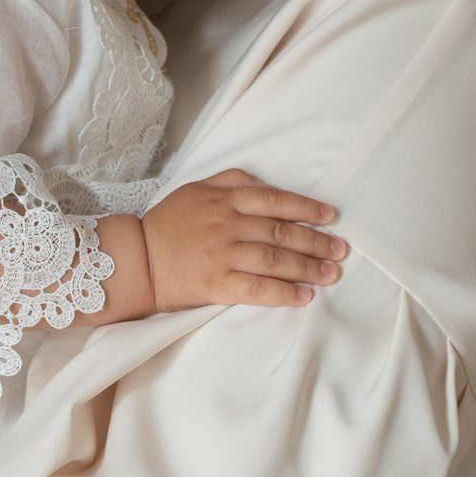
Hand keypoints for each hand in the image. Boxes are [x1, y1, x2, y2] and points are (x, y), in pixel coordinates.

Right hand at [140, 168, 345, 310]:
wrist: (136, 259)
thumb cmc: (168, 223)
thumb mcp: (197, 189)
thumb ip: (232, 180)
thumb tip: (264, 182)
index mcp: (225, 201)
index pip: (274, 200)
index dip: (306, 208)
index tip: (329, 217)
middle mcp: (228, 226)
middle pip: (281, 231)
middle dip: (315, 241)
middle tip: (339, 249)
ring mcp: (223, 255)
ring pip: (274, 259)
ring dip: (307, 267)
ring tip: (330, 273)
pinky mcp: (217, 284)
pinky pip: (257, 288)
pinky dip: (283, 292)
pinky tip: (303, 296)